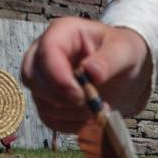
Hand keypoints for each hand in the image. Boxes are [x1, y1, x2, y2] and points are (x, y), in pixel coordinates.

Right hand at [20, 17, 151, 132]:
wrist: (125, 70)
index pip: (47, 51)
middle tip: (90, 104)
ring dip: (70, 113)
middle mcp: (45, 54)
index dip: (58, 76)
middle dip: (61, 97)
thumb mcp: (124, 50)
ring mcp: (44, 78)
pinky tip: (89, 119)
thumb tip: (91, 72)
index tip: (79, 95)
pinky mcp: (48, 100)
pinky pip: (49, 118)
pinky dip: (70, 124)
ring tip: (97, 108)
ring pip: (41, 101)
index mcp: (63, 33)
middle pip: (32, 78)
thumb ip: (109, 59)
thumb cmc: (122, 52)